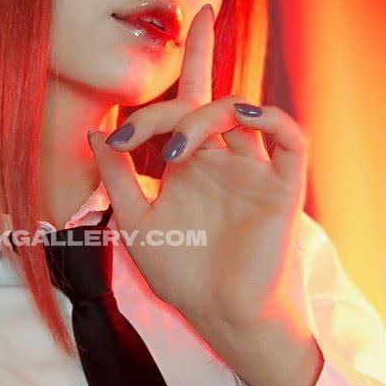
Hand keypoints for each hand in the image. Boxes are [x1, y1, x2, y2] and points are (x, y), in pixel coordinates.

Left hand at [87, 3, 310, 369]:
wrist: (220, 314)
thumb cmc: (182, 274)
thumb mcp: (136, 223)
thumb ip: (117, 178)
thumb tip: (94, 131)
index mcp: (191, 162)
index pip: (185, 101)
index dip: (165, 85)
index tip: (116, 134)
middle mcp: (223, 158)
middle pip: (213, 94)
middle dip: (188, 70)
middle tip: (138, 127)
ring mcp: (254, 170)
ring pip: (240, 111)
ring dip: (204, 116)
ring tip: (174, 151)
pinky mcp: (282, 186)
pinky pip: (290, 137)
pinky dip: (270, 117)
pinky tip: (239, 117)